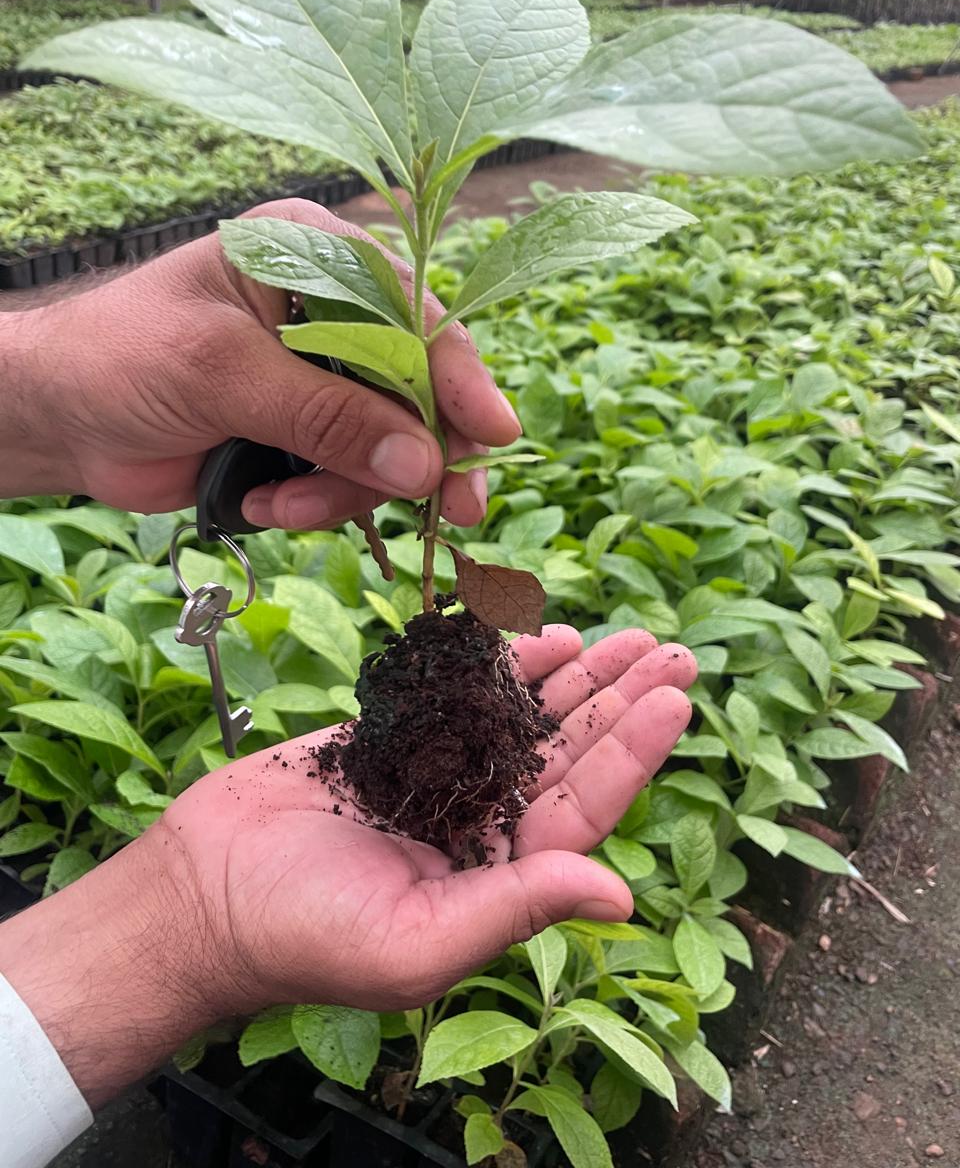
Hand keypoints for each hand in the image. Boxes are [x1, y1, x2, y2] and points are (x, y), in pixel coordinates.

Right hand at [0, 627, 695, 1107]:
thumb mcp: (416, 940)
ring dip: (576, 677)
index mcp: (497, 874)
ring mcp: (438, 775)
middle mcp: (479, 822)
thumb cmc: (301, 935)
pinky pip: (460, 694)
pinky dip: (500, 664)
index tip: (674, 699)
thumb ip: (515, 908)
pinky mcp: (393, 738)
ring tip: (625, 637)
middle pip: (567, 751)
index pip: (583, 806)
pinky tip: (541, 638)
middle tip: (670, 650)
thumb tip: (618, 894)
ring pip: (524, 718)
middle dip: (620, 700)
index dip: (632, 751)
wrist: (202, 892)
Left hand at [1, 199, 518, 526]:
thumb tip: (423, 464)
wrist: (57, 418)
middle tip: (453, 510)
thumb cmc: (122, 358)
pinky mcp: (303, 434)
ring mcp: (320, 378)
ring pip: (387, 445)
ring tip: (285, 507)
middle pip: (417, 386)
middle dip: (422, 452)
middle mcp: (330, 313)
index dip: (458, 374)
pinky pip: (348, 479)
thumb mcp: (225, 374)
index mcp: (314, 257)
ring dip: (345, 490)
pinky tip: (262, 507)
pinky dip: (316, 505)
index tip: (492, 433)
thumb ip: (326, 416)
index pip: (412, 312)